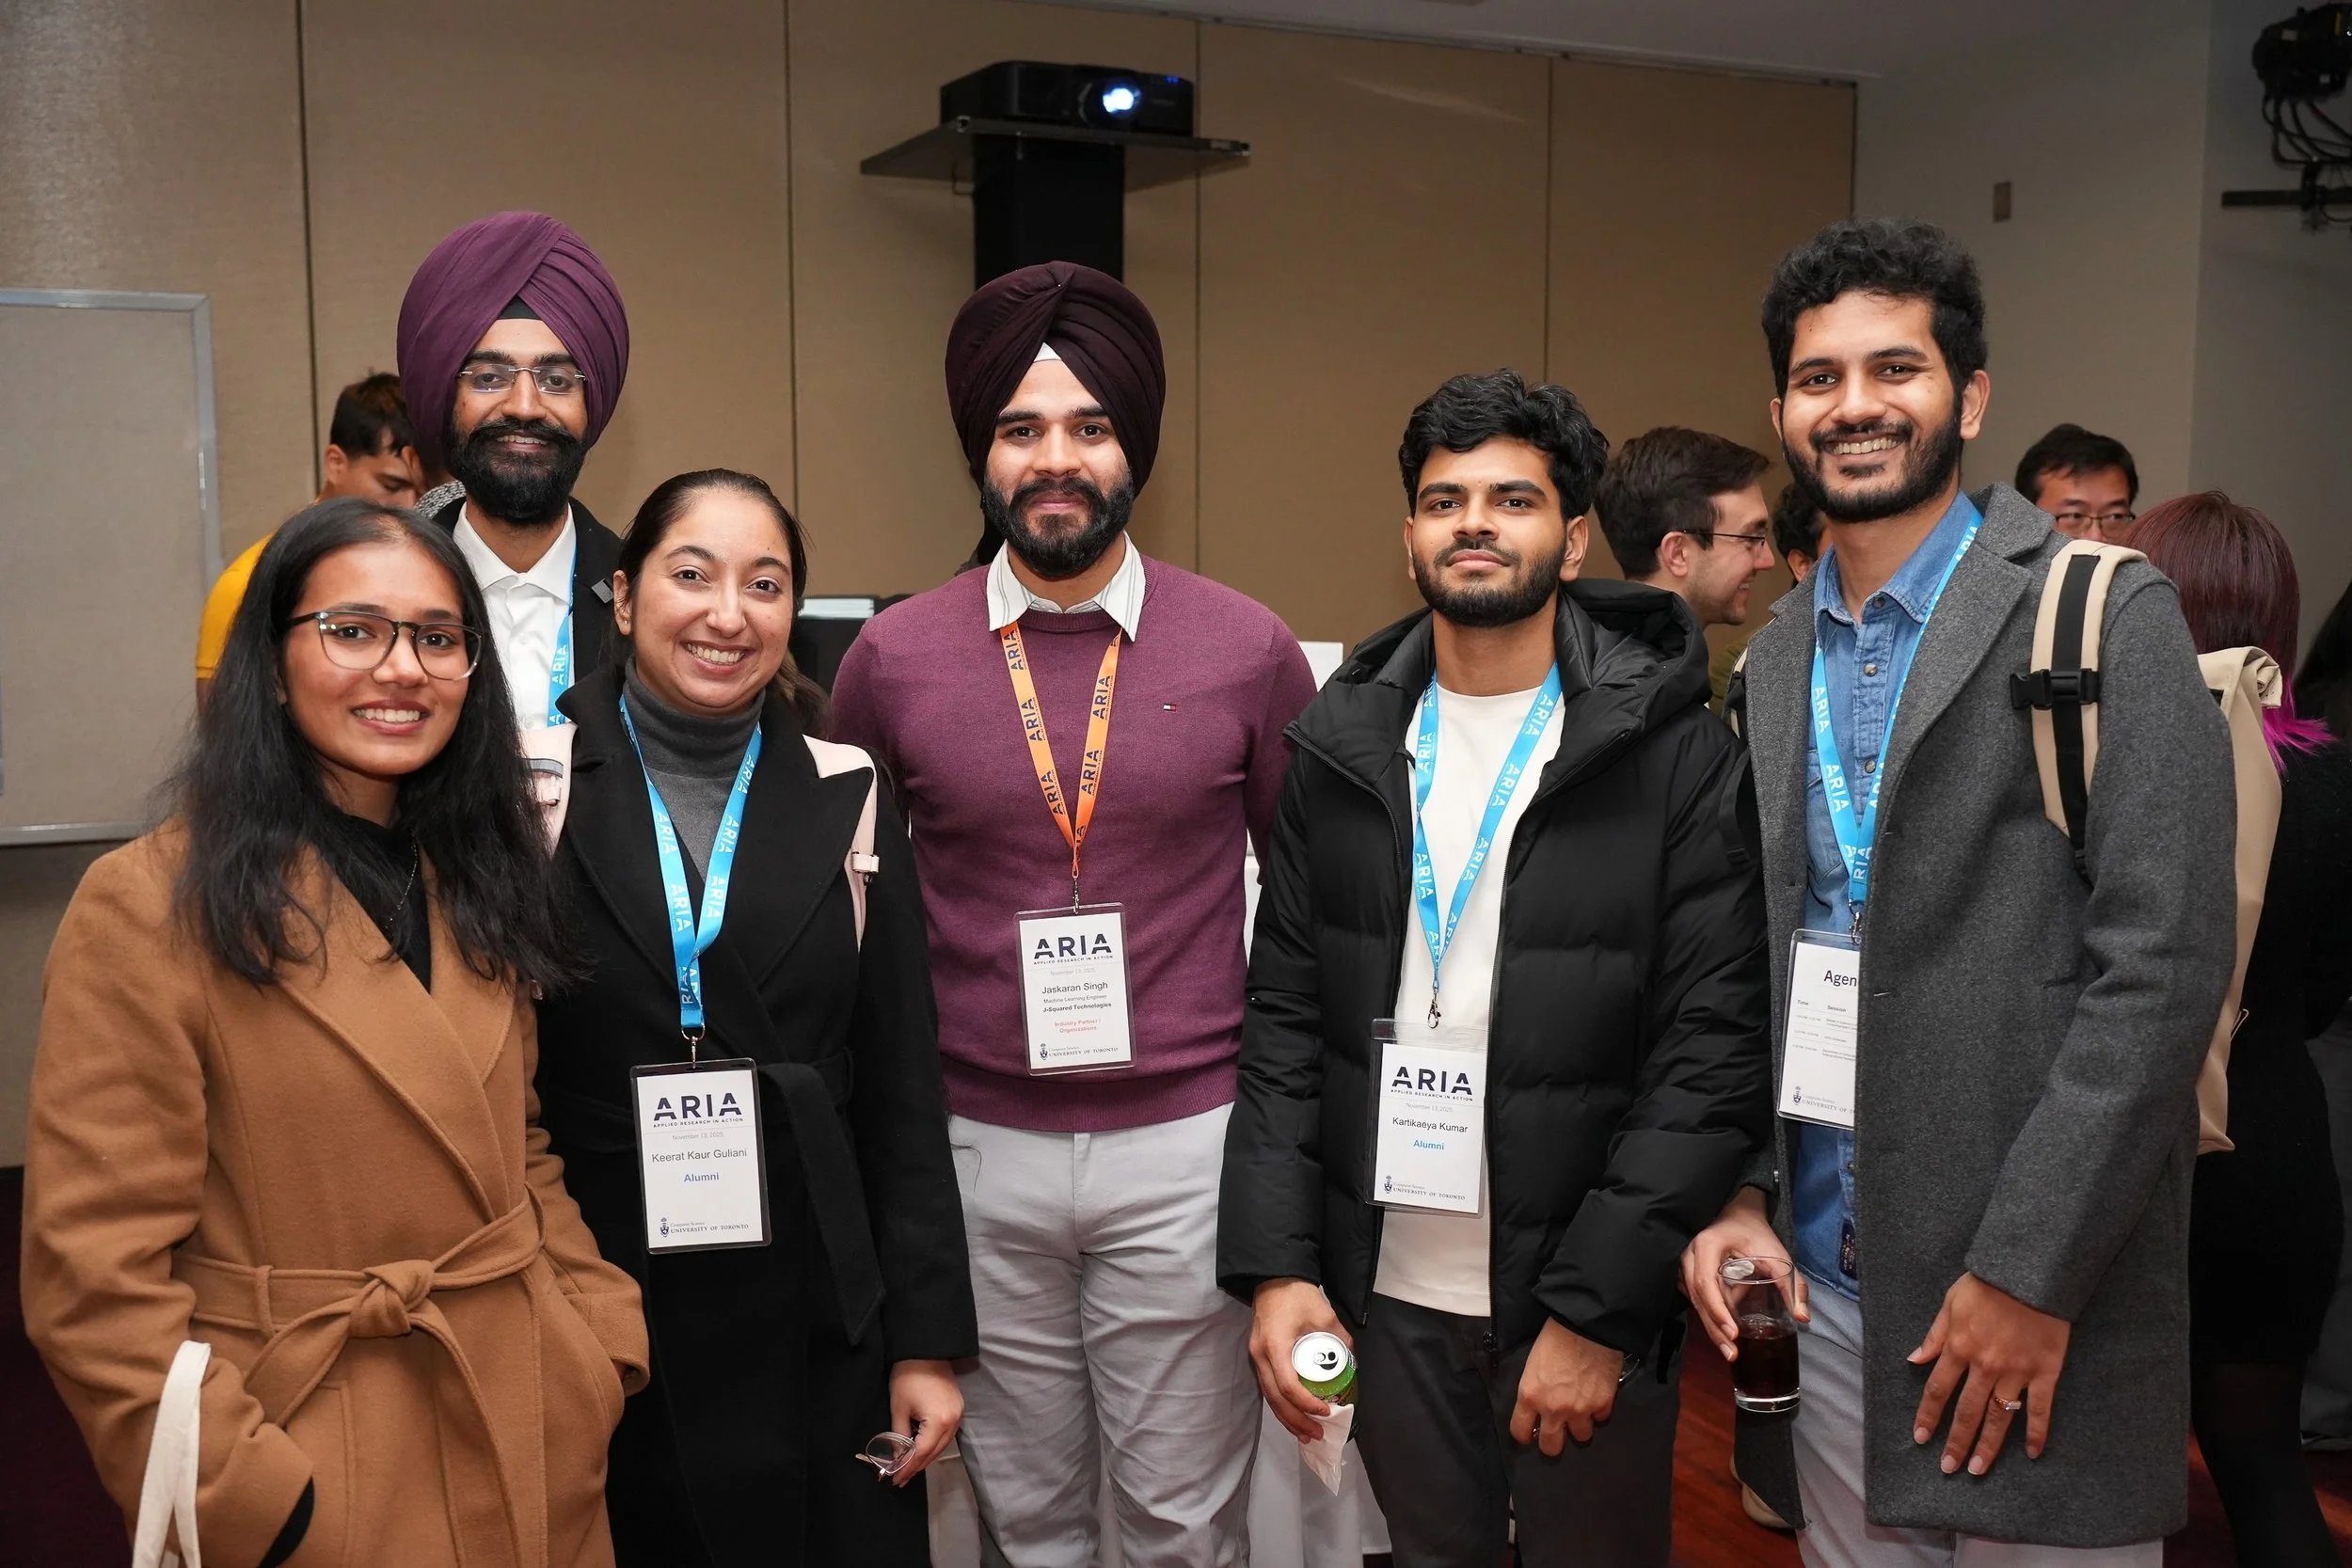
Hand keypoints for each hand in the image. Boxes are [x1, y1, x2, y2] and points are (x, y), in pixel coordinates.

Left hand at [886, 1359, 962, 1485]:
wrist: (925, 1350)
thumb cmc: (908, 1377)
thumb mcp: (899, 1409)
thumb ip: (898, 1437)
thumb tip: (894, 1459)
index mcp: (939, 1422)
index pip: (921, 1454)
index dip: (907, 1468)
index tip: (894, 1479)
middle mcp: (954, 1421)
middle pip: (934, 1452)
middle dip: (916, 1467)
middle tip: (900, 1479)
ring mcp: (959, 1414)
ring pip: (942, 1445)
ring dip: (926, 1457)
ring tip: (909, 1468)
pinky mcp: (958, 1408)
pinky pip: (947, 1434)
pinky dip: (934, 1445)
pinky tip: (922, 1449)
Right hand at [1250, 1278, 1347, 1442]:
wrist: (1274, 1277)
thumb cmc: (1298, 1294)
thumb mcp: (1325, 1315)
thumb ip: (1340, 1339)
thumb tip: (1352, 1363)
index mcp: (1276, 1345)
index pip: (1288, 1385)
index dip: (1306, 1403)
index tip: (1326, 1411)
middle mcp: (1260, 1355)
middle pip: (1275, 1399)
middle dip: (1296, 1420)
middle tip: (1317, 1434)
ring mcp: (1255, 1357)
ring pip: (1268, 1397)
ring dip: (1287, 1418)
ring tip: (1306, 1434)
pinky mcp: (1257, 1357)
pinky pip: (1267, 1387)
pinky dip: (1280, 1405)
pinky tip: (1294, 1415)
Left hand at [1508, 1319, 1622, 1455]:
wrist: (1586, 1325)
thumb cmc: (1554, 1337)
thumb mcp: (1533, 1365)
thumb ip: (1534, 1390)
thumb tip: (1539, 1404)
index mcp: (1530, 1396)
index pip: (1520, 1432)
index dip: (1525, 1435)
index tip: (1530, 1432)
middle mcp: (1554, 1410)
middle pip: (1551, 1447)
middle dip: (1553, 1443)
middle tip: (1557, 1432)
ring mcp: (1580, 1410)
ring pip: (1581, 1437)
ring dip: (1580, 1425)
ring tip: (1580, 1411)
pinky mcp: (1603, 1404)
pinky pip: (1601, 1418)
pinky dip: (1598, 1411)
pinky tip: (1596, 1397)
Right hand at [1680, 1187, 1808, 1359]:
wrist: (1738, 1215)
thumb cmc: (1756, 1234)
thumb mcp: (1778, 1256)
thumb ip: (1792, 1285)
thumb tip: (1803, 1318)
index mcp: (1707, 1246)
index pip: (1706, 1283)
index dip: (1717, 1310)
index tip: (1733, 1333)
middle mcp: (1690, 1256)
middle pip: (1697, 1298)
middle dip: (1714, 1328)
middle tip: (1732, 1354)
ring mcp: (1685, 1265)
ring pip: (1694, 1302)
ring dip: (1711, 1327)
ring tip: (1730, 1351)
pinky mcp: (1687, 1274)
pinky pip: (1695, 1299)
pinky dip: (1708, 1318)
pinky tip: (1722, 1335)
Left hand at [1908, 1272, 2069, 1475]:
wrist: (2031, 1273)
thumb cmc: (1988, 1285)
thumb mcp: (1951, 1303)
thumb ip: (1935, 1335)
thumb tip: (1914, 1359)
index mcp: (1959, 1348)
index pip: (1938, 1390)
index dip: (1928, 1416)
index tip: (1921, 1438)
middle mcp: (1985, 1366)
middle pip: (1967, 1412)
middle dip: (1956, 1442)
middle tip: (1948, 1467)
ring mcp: (2016, 1372)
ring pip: (1999, 1417)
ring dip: (1988, 1446)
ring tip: (1978, 1470)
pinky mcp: (2045, 1372)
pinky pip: (2041, 1408)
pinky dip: (2037, 1432)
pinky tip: (2032, 1453)